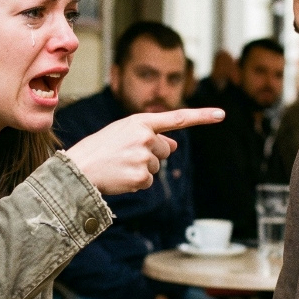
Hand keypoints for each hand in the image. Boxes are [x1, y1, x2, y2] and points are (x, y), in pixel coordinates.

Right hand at [65, 108, 223, 194]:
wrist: (77, 169)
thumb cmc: (99, 149)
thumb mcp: (123, 134)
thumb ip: (149, 135)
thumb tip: (174, 144)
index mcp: (139, 122)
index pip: (177, 118)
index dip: (201, 117)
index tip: (221, 115)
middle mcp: (145, 137)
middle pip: (165, 150)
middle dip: (152, 155)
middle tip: (125, 156)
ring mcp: (144, 157)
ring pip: (156, 167)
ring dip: (142, 169)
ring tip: (119, 166)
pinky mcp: (142, 177)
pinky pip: (148, 182)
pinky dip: (136, 183)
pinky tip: (120, 178)